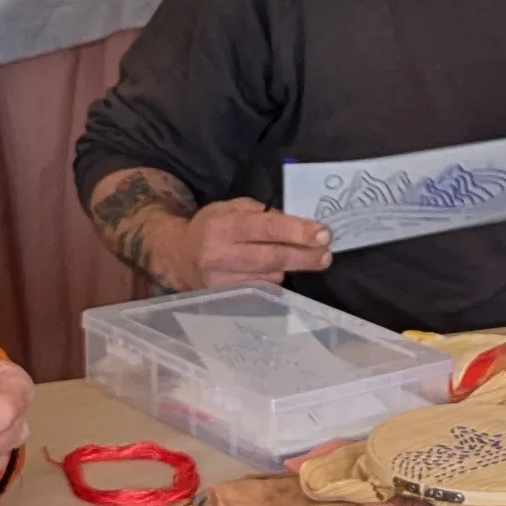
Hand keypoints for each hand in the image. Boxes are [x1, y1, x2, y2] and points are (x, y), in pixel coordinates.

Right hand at [159, 199, 331, 289]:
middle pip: (272, 258)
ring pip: (270, 276)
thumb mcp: (232, 207)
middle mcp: (220, 254)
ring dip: (291, 267)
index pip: (266, 228)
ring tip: (302, 258)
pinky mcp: (225, 297)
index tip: (323, 234)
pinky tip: (279, 270)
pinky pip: (262, 289)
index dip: (297, 232)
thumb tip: (297, 224)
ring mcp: (221, 280)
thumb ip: (262, 213)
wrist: (179, 256)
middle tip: (327, 254)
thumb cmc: (212, 227)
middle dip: (304, 256)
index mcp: (223, 225)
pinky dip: (275, 279)